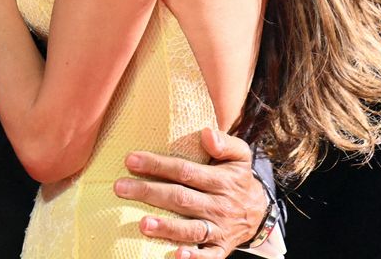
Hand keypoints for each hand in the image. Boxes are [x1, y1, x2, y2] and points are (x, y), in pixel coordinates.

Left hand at [114, 128, 268, 257]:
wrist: (259, 213)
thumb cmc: (239, 178)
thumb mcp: (240, 155)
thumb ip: (225, 142)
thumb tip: (205, 133)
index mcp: (221, 180)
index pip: (185, 171)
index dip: (158, 165)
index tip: (131, 160)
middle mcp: (219, 205)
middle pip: (181, 198)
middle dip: (149, 192)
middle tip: (121, 188)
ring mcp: (219, 229)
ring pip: (191, 229)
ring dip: (167, 227)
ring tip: (143, 224)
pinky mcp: (220, 248)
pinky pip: (209, 256)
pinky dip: (194, 257)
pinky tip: (176, 255)